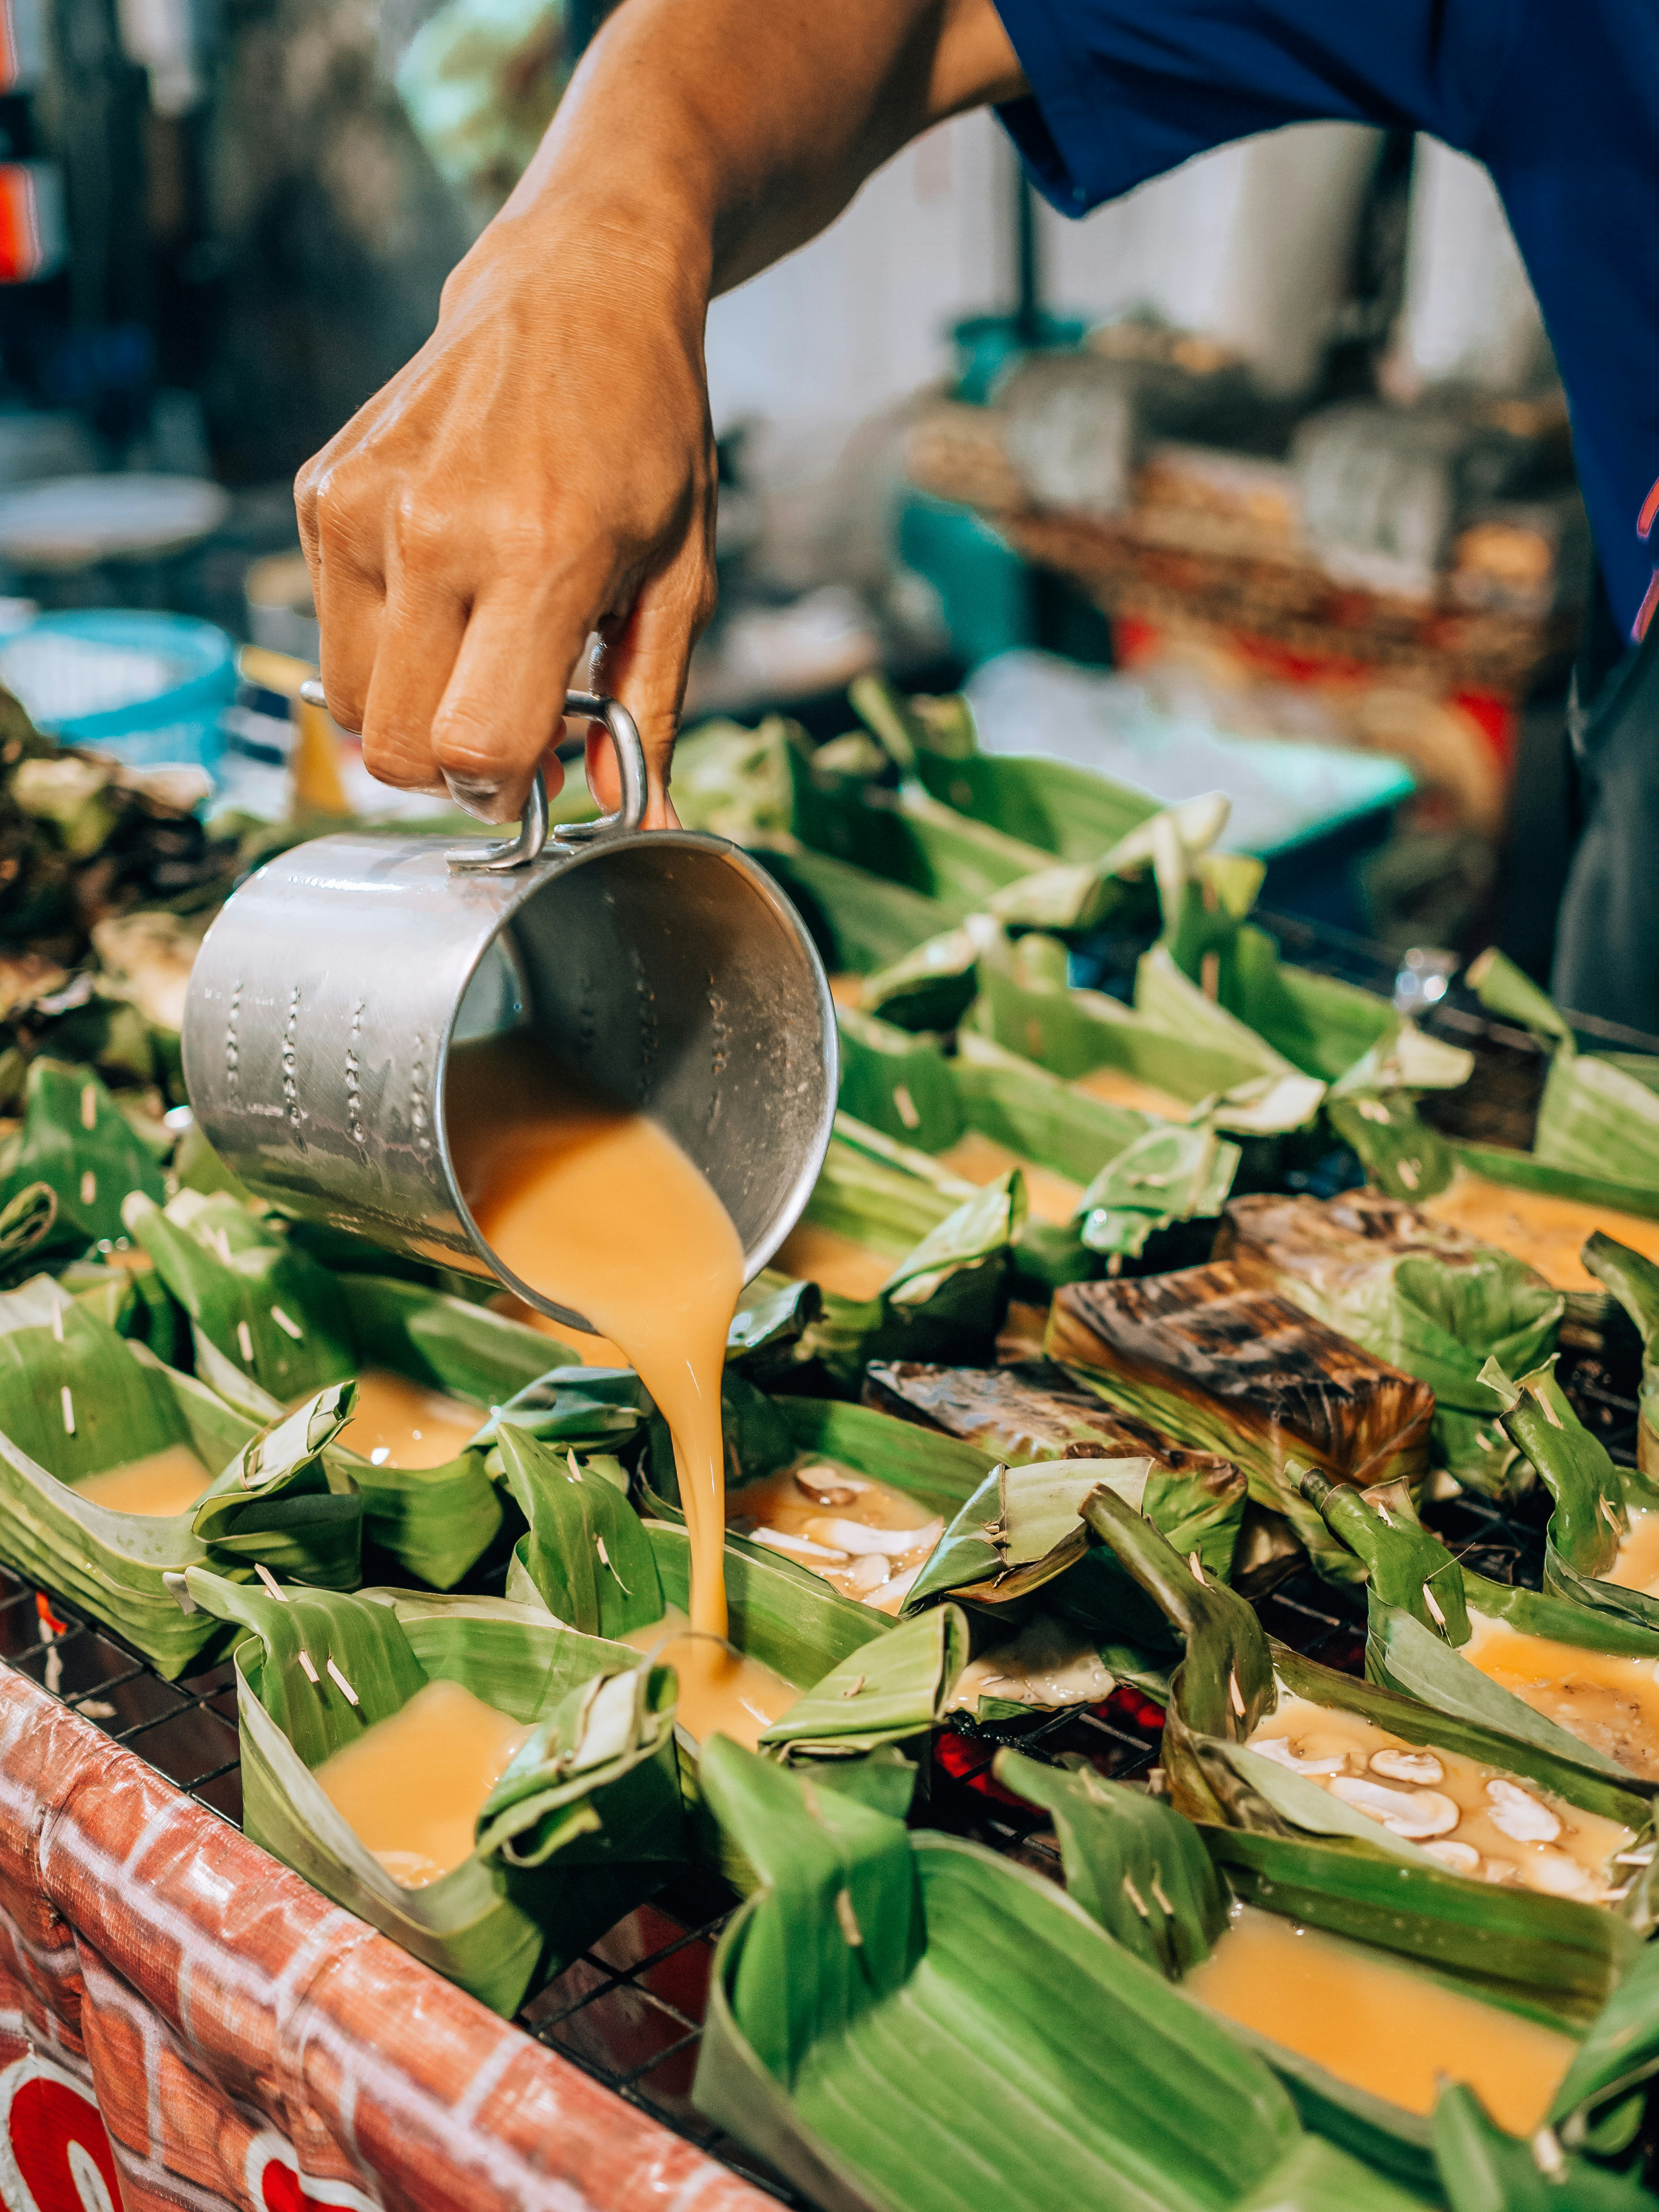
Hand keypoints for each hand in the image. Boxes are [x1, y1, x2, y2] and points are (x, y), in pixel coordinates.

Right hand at [294, 209, 714, 825]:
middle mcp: (431, 531)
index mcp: (537, 555)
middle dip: (455, 769)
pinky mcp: (319, 491)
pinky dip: (385, 644)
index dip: (507, 789)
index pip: (476, 745)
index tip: (542, 772)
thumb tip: (645, 820)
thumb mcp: (680, 579)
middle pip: (397, 747)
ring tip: (480, 654)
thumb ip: (649, 711)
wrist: (578, 288)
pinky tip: (446, 589)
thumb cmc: (644, 436)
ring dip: (412, 711)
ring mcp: (360, 506)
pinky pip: (331, 631)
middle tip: (512, 728)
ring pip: (350, 704)